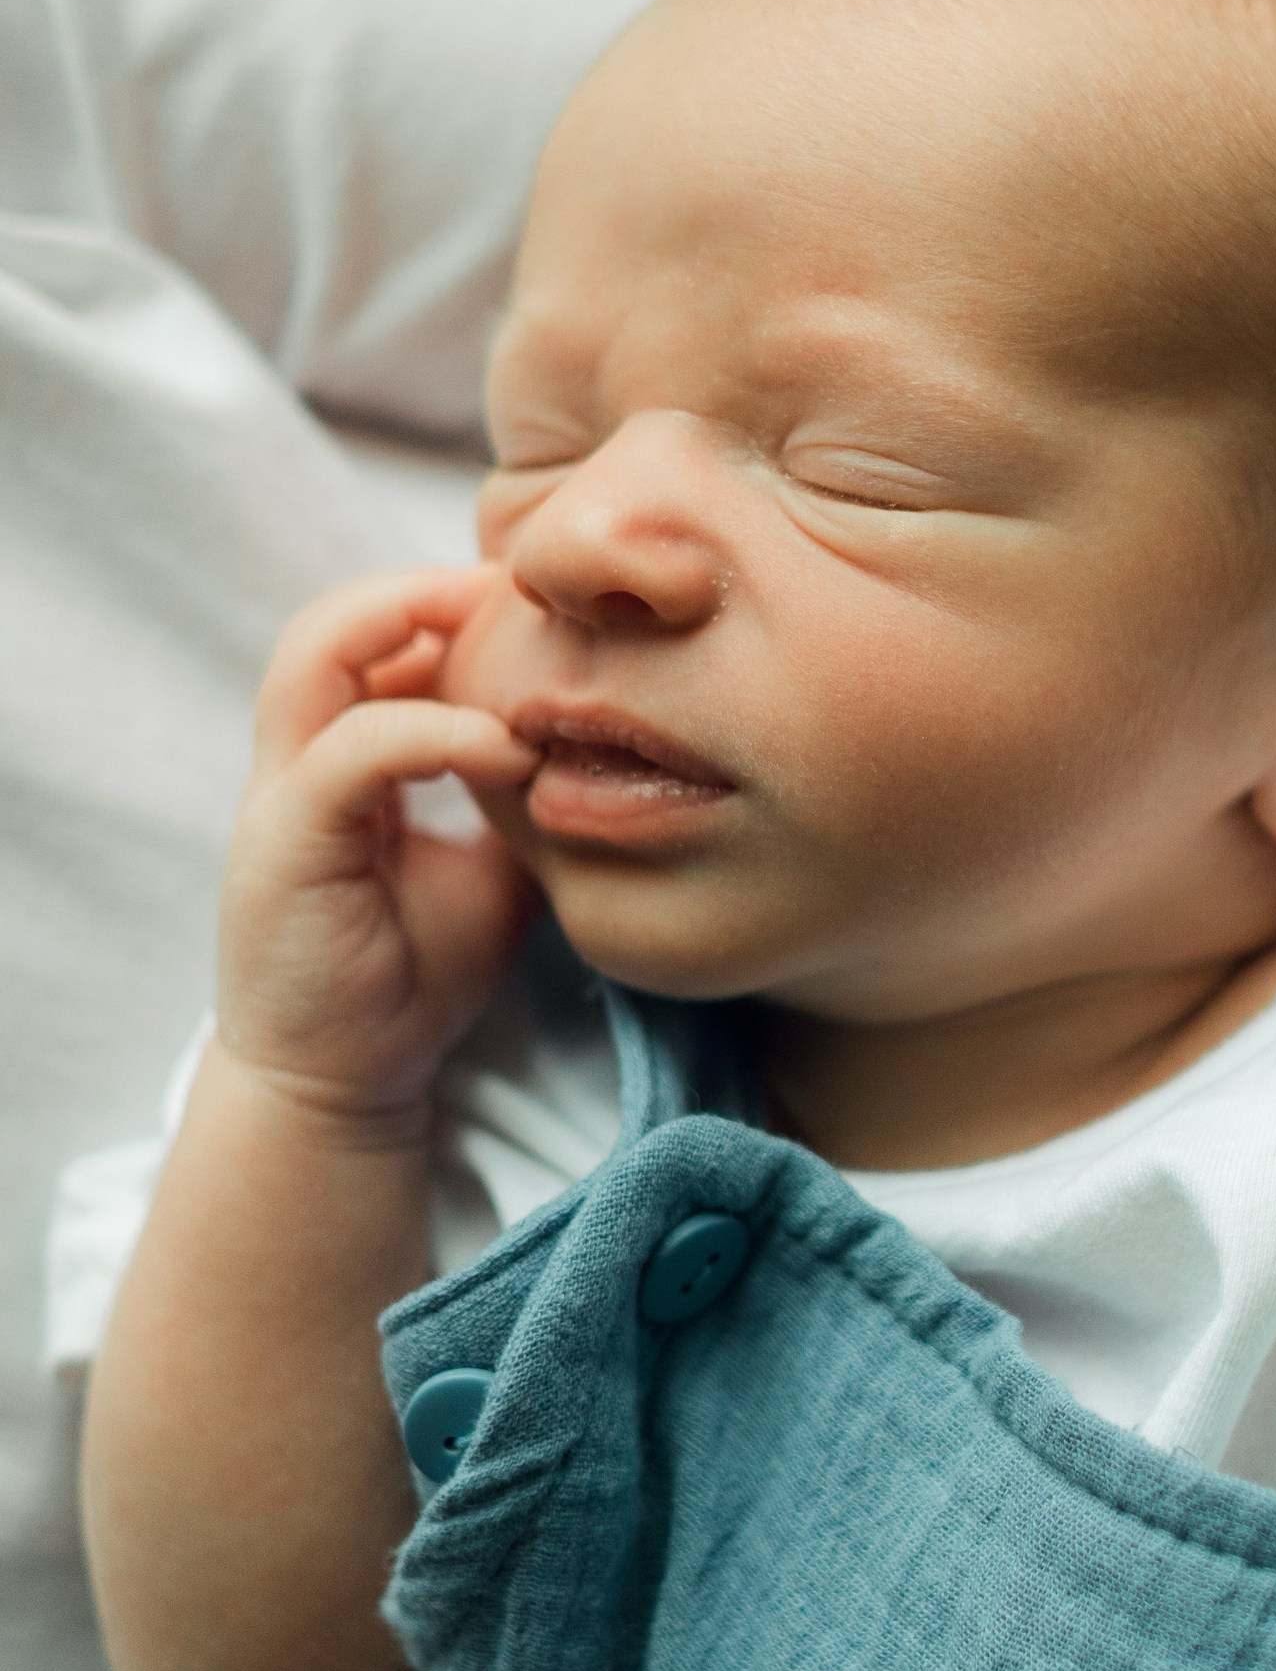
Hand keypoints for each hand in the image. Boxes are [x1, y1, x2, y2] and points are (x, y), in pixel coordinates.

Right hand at [217, 568, 542, 1121]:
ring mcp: (282, 799)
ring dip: (408, 622)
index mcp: (337, 763)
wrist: (347, 1084)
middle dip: (419, 589)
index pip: (367, 645)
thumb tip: (597, 745)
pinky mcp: (286, 845)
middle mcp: (296, 765)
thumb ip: (519, 800)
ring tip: (499, 624)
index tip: (533, 607)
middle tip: (516, 586)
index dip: (439, 609)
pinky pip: (351, 752)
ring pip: (314, 656)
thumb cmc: (414, 975)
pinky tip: (506, 746)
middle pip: (327, 624)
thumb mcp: (493, 868)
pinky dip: (431, 730)